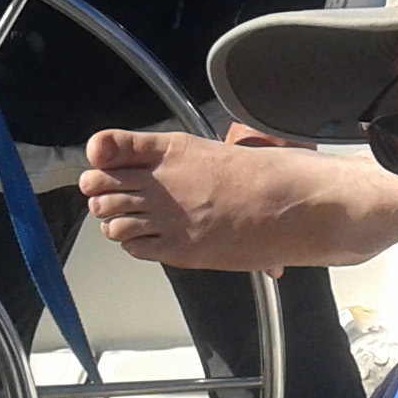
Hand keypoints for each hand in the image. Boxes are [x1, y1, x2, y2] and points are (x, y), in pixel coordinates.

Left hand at [80, 126, 397, 275]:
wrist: (297, 205)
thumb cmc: (267, 174)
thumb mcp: (219, 150)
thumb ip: (178, 158)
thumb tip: (141, 162)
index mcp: (176, 148)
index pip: (112, 147)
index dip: (100, 156)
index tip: (100, 160)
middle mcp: (166, 182)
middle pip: (103, 186)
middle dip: (100, 190)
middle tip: (107, 192)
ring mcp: (171, 218)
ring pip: (112, 220)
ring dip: (114, 218)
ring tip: (129, 216)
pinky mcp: (181, 250)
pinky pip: (135, 247)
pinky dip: (134, 242)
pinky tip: (148, 236)